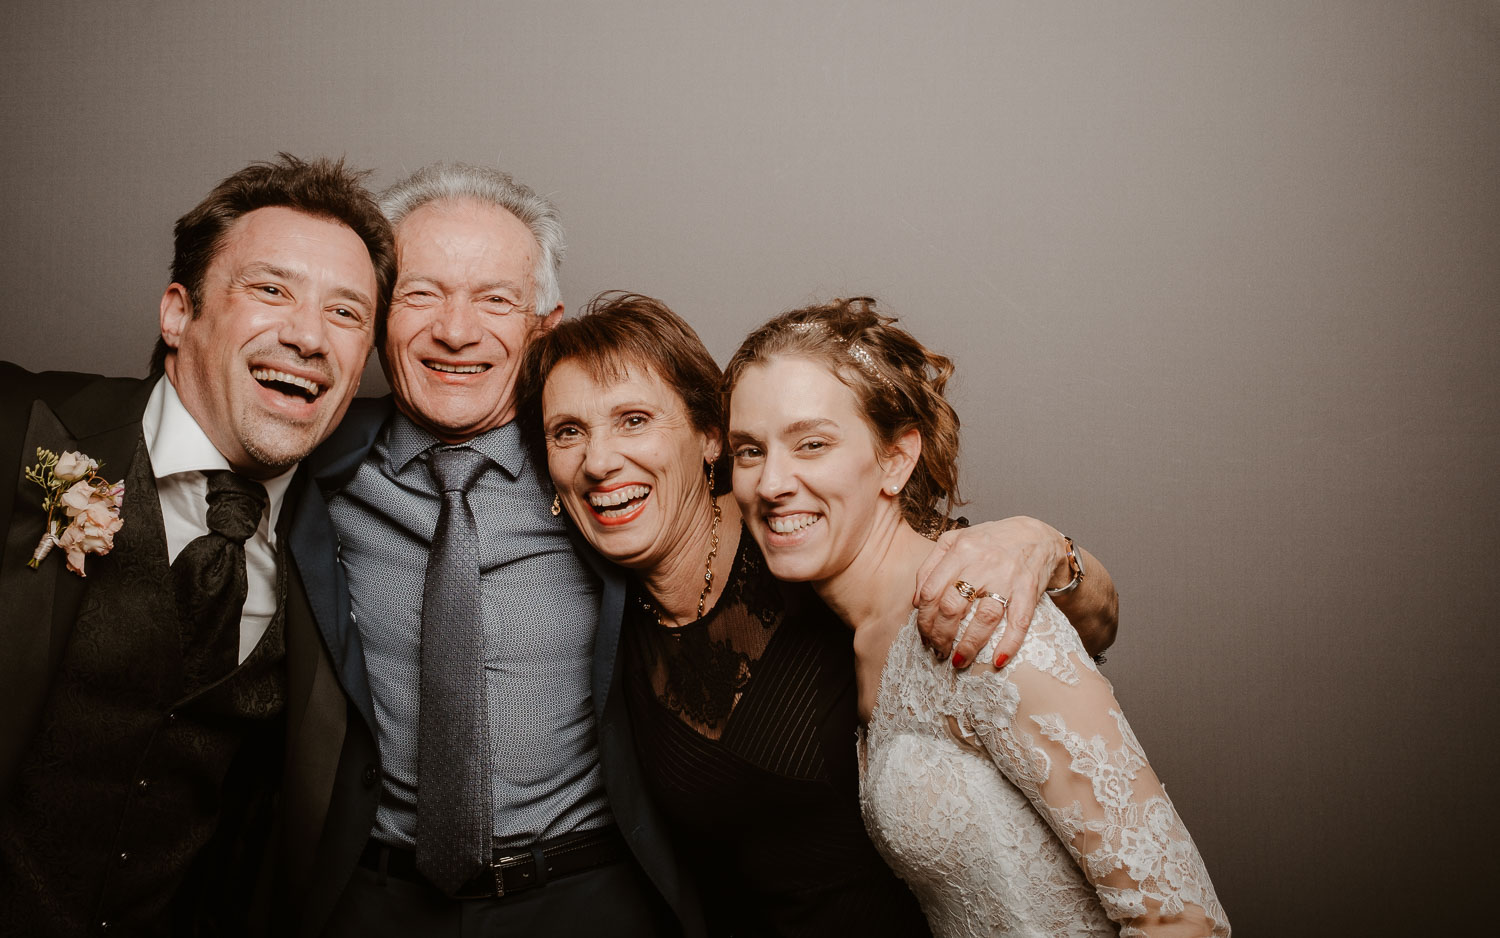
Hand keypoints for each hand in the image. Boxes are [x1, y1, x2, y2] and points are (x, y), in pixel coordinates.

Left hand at [913, 516, 1067, 670]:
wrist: (1036, 536)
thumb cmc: (991, 541)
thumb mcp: (955, 541)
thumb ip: (930, 566)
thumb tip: (914, 601)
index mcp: (960, 550)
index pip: (931, 590)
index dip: (924, 618)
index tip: (924, 634)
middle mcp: (982, 563)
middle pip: (952, 606)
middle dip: (940, 635)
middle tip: (938, 650)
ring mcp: (1007, 577)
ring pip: (983, 617)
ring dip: (968, 645)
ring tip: (959, 661)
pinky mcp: (1029, 590)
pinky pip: (1019, 622)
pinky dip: (1009, 644)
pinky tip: (998, 660)